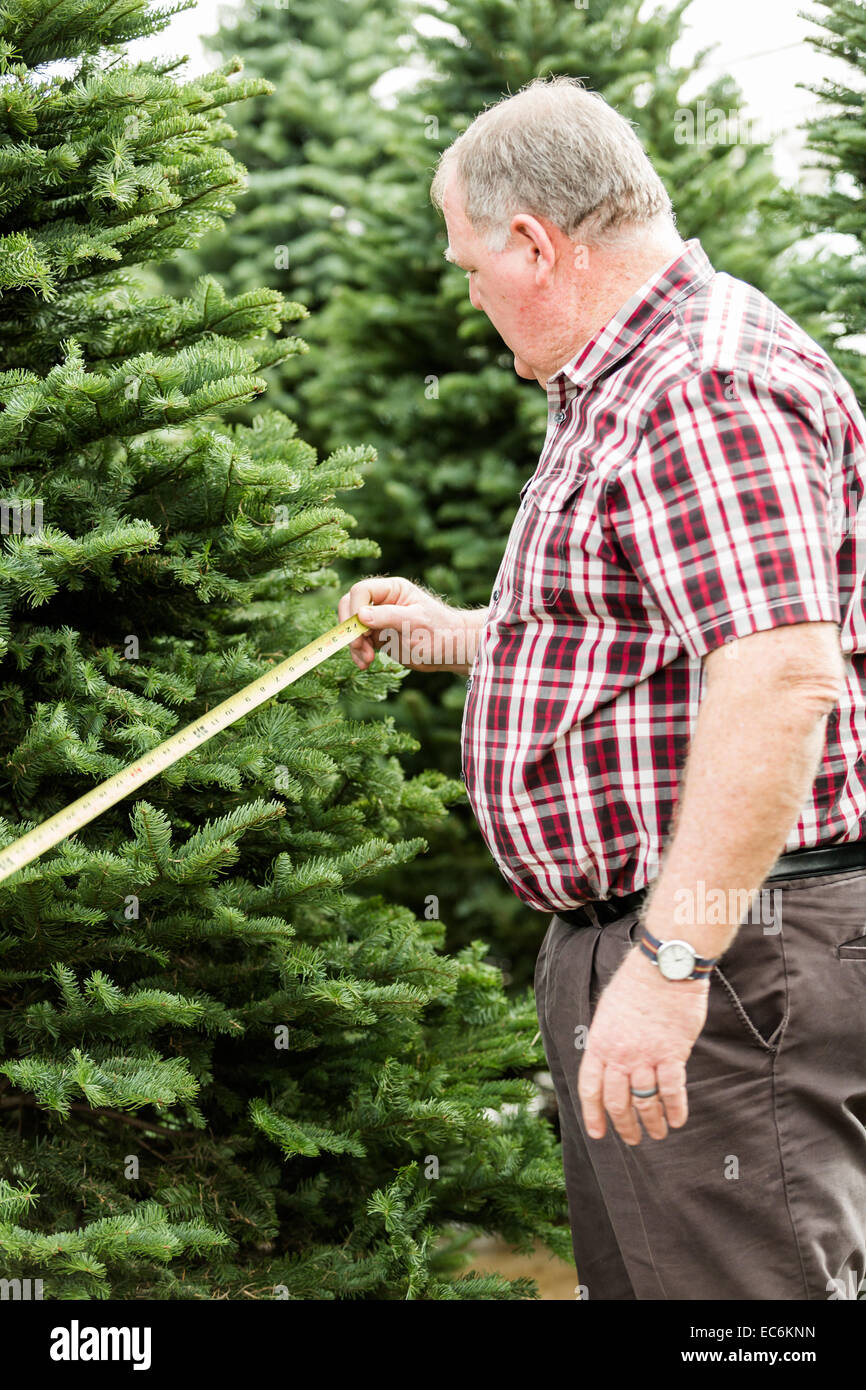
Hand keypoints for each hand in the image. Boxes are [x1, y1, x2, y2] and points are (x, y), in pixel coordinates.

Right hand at [337, 576, 486, 674]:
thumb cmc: (440, 631)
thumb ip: (387, 616)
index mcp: (392, 590)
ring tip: (366, 660)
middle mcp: (382, 601)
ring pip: (352, 627)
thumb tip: (360, 615)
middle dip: (351, 628)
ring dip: (354, 644)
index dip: (354, 609)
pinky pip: (358, 642)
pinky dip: (357, 653)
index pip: (361, 591)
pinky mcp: (378, 636)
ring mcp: (378, 619)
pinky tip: (365, 663)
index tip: (360, 630)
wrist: (451, 651)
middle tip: (359, 646)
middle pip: (350, 607)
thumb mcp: (415, 622)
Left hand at [577, 947, 709, 1144]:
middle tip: (632, 1139)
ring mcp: (646, 1056)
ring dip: (652, 1122)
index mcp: (599, 1043)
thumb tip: (609, 1062)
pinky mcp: (673, 1054)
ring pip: (645, 1102)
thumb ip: (607, 1040)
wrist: (663, 967)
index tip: (597, 1133)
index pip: (590, 1088)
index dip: (593, 1114)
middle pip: (618, 1101)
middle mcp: (619, 1054)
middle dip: (624, 1125)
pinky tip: (678, 1120)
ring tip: (658, 1133)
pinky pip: (673, 1091)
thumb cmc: (635, 984)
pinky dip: (676, 1109)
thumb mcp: (608, 1011)